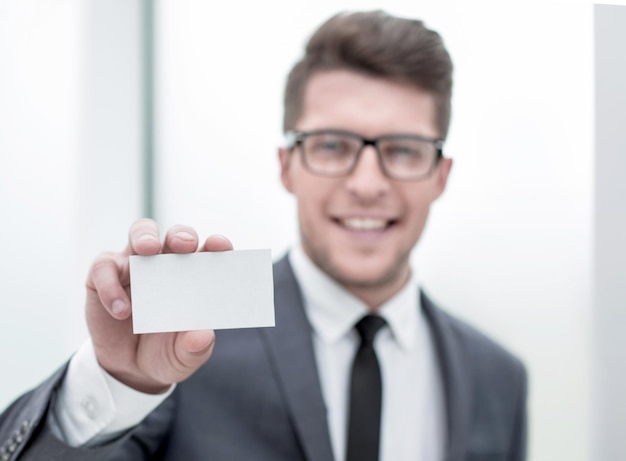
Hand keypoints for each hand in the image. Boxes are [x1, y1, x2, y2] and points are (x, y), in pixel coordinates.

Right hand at [85, 218, 231, 393]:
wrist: (130, 371)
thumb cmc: (166, 352)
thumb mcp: (183, 357)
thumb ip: (194, 348)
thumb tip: (204, 336)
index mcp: (195, 276)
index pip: (210, 251)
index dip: (217, 244)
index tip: (220, 245)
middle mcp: (167, 263)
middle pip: (176, 235)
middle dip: (182, 235)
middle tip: (184, 244)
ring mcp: (135, 266)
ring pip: (140, 233)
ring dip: (145, 237)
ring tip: (149, 250)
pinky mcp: (104, 276)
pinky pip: (104, 267)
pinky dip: (111, 285)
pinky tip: (122, 310)